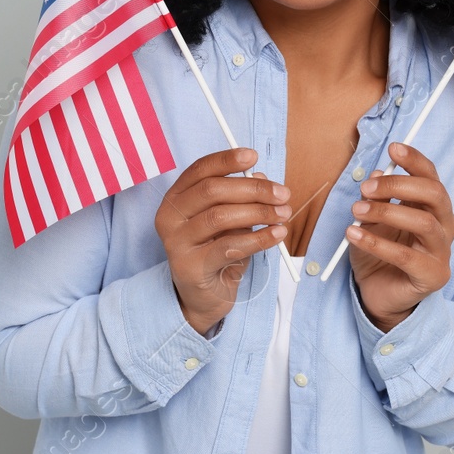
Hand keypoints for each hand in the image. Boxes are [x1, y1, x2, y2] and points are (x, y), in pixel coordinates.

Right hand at [154, 147, 290, 334]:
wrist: (203, 296)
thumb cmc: (216, 252)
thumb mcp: (228, 221)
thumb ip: (240, 198)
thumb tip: (261, 176)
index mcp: (176, 199)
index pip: (199, 170)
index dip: (226, 160)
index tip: (253, 156)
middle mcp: (170, 217)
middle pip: (212, 190)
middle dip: (253, 189)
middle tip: (282, 194)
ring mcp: (176, 243)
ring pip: (221, 216)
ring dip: (259, 212)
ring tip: (283, 214)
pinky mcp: (190, 267)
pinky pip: (229, 247)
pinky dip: (259, 239)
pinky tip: (277, 234)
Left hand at [346, 141, 453, 330]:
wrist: (379, 293)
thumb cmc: (379, 252)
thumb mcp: (372, 219)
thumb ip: (377, 197)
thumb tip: (378, 174)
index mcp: (433, 208)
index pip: (431, 177)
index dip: (415, 160)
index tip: (393, 148)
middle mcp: (444, 226)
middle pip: (434, 195)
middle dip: (398, 186)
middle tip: (366, 188)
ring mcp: (442, 252)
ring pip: (424, 223)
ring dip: (386, 213)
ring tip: (356, 212)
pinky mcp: (433, 276)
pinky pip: (406, 256)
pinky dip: (377, 243)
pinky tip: (354, 235)